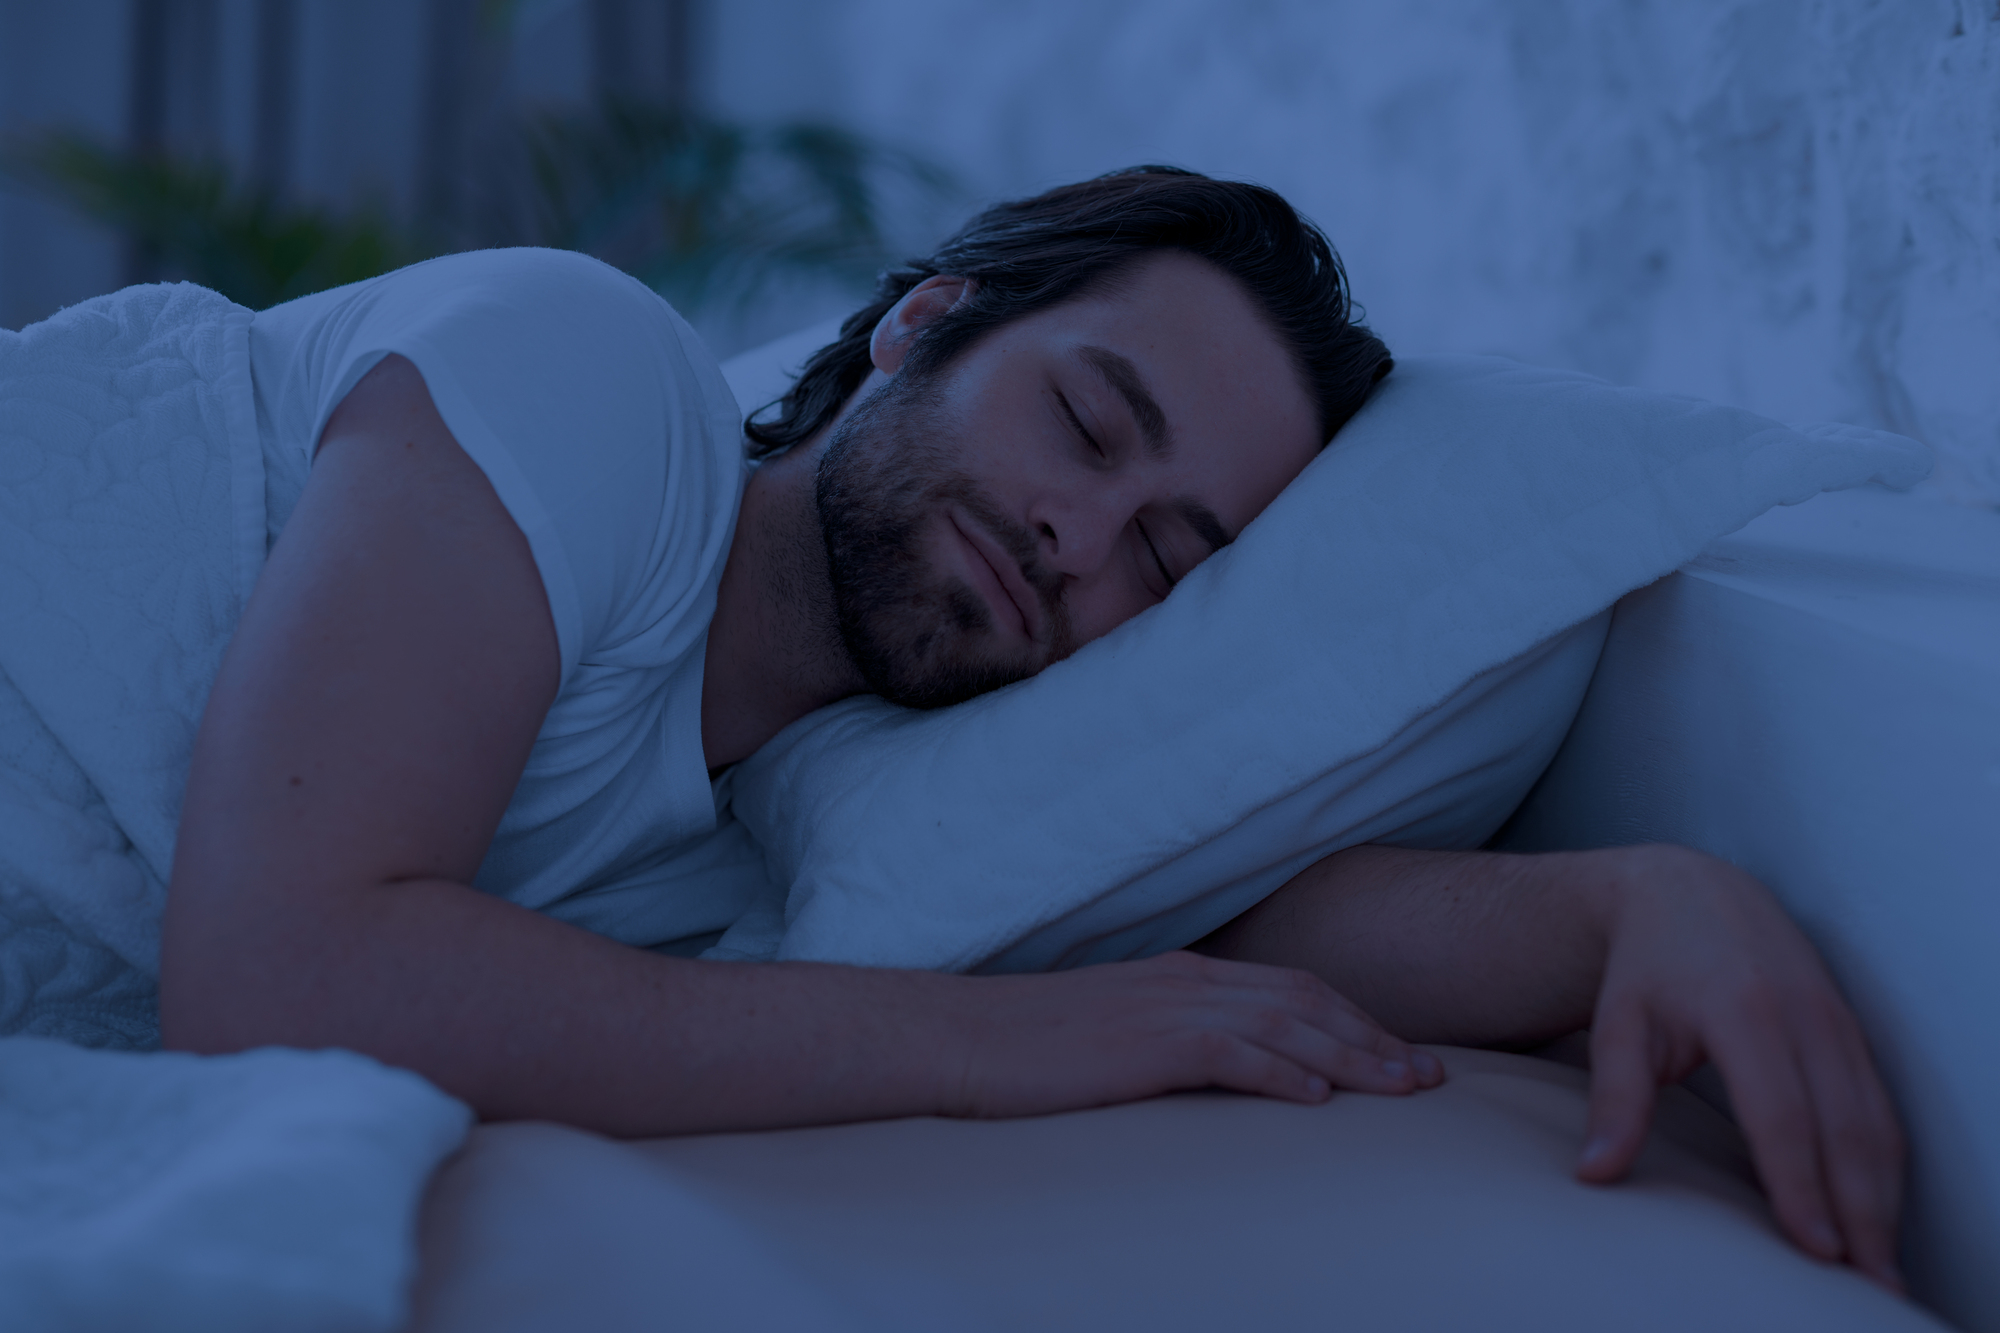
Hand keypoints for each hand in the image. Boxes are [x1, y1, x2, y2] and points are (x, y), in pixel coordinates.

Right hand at [940, 951, 1444, 1118]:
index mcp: (1181, 976)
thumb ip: (1169, 1038)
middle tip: (1433, 1077)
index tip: (1403, 1054)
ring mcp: (1164, 1008)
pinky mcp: (1143, 1044)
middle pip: (1305, 999)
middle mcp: (1185, 982)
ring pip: (1284, 1022)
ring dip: (1352, 1055)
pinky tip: (1318, 1097)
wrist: (958, 1037)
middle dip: (1376, 1036)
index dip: (1355, 1018)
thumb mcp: (1114, 1033)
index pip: (1290, 987)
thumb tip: (1216, 1067)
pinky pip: (1230, 1054)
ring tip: (1403, 1088)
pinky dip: (1281, 1071)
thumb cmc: (1028, 1045)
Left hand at [1575, 845, 1905, 1291]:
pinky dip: (1887, 1164)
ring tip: (1881, 1266)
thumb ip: (1615, 1099)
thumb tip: (1595, 1172)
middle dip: (1861, 1212)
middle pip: (1846, 1129)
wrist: (1690, 891)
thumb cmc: (1645, 966)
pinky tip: (1878, 1211)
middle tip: (1866, 1284)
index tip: (1814, 1248)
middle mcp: (1803, 1015)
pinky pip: (1881, 1105)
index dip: (1800, 1185)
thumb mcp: (1618, 1023)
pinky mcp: (1851, 1028)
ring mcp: (1836, 1020)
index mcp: (1742, 1010)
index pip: (1780, 1114)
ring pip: (1876, 1122)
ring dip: (1885, 1198)